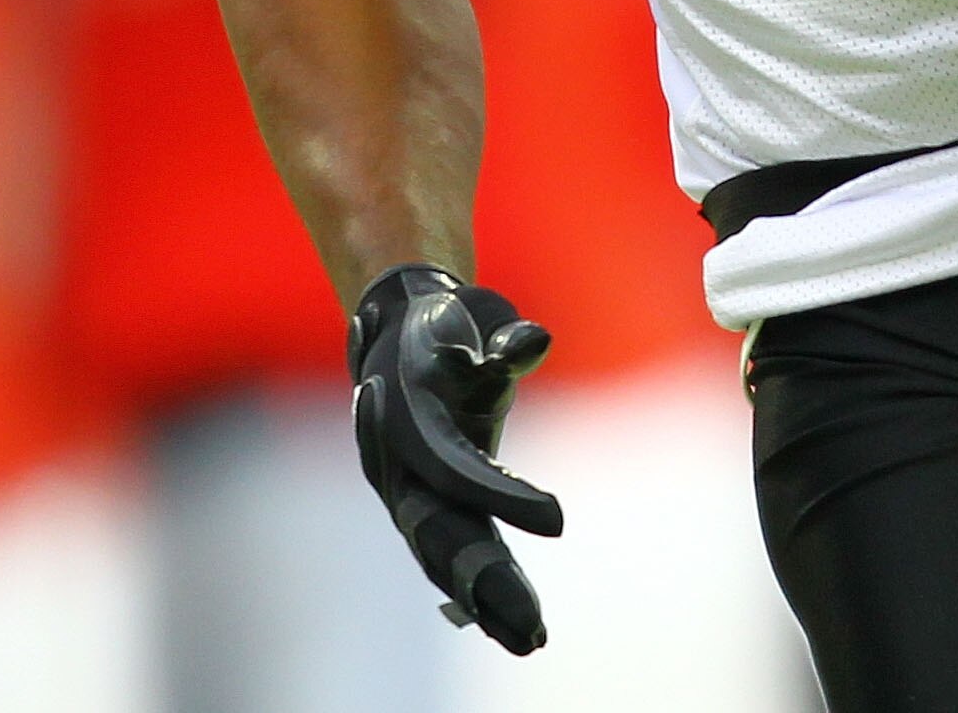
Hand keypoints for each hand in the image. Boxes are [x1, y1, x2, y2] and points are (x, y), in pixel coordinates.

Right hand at [350, 265, 563, 650]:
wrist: (398, 329)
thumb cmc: (445, 322)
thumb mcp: (475, 317)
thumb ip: (504, 340)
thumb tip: (533, 342)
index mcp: (412, 423)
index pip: (460, 471)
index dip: (505, 497)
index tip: (558, 521)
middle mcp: (403, 470)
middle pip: (444, 539)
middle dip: (488, 585)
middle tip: (533, 632)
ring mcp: (413, 493)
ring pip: (446, 559)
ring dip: (486, 601)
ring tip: (530, 640)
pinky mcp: (432, 504)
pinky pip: (455, 553)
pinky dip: (480, 590)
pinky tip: (515, 626)